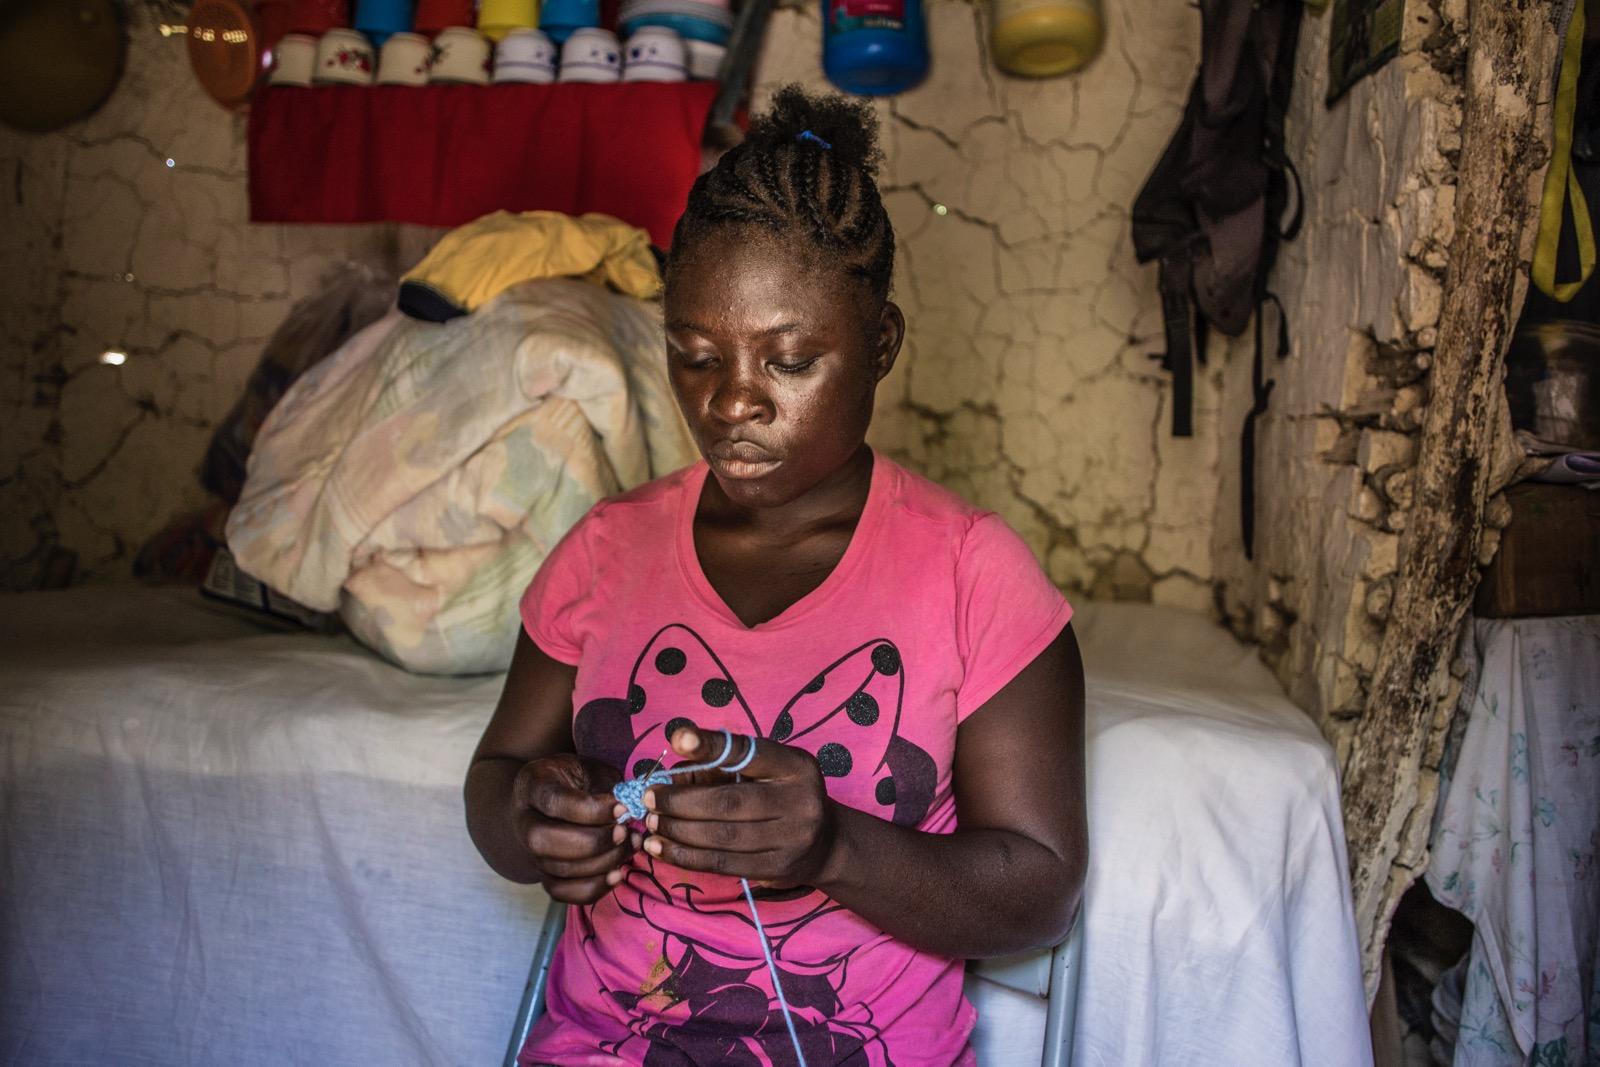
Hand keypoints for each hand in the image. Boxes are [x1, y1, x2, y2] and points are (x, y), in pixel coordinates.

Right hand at [514, 753, 636, 904]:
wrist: (548, 800)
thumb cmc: (574, 781)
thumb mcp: (589, 769)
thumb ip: (606, 785)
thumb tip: (627, 810)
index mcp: (533, 786)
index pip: (554, 802)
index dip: (591, 810)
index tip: (622, 808)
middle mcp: (524, 821)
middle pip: (544, 841)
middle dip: (592, 842)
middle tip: (623, 832)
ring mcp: (530, 851)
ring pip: (557, 869)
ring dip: (601, 863)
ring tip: (630, 846)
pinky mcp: (543, 873)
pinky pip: (560, 892)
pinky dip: (592, 888)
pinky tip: (616, 874)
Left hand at [641, 726, 838, 886]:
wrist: (826, 843)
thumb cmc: (783, 795)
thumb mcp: (767, 771)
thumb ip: (726, 767)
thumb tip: (672, 772)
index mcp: (796, 766)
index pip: (749, 753)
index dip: (712, 747)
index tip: (679, 738)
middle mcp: (800, 801)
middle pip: (728, 802)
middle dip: (681, 801)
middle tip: (649, 799)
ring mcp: (791, 839)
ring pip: (721, 837)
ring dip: (678, 831)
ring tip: (650, 825)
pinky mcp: (777, 869)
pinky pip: (722, 864)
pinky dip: (686, 856)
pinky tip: (661, 849)